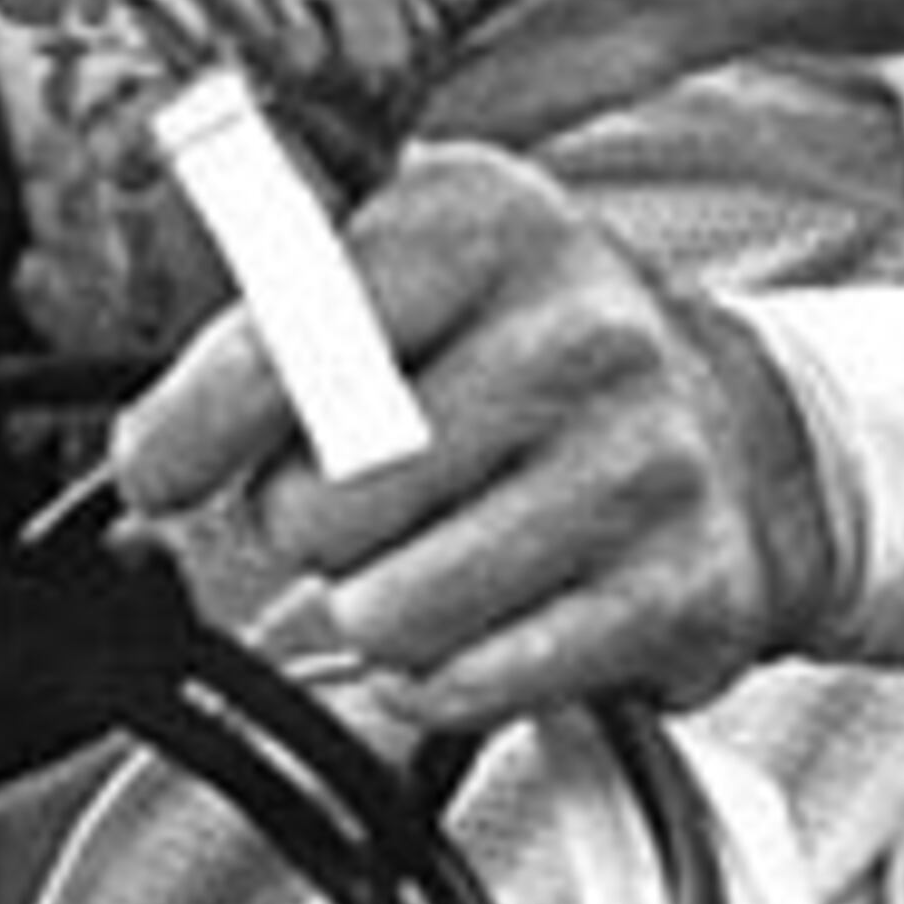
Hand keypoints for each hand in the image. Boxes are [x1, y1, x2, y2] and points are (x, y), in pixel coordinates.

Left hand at [112, 140, 835, 730]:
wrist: (748, 430)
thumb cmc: (534, 352)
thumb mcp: (414, 266)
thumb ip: (276, 318)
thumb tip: (156, 442)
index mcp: (483, 219)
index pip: (278, 347)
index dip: (191, 430)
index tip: (162, 466)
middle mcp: (577, 328)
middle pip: (317, 505)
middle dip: (308, 523)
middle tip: (367, 498)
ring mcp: (642, 462)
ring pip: (382, 612)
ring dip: (377, 606)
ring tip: (436, 549)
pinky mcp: (683, 591)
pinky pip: (465, 684)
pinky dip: (444, 675)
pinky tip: (486, 614)